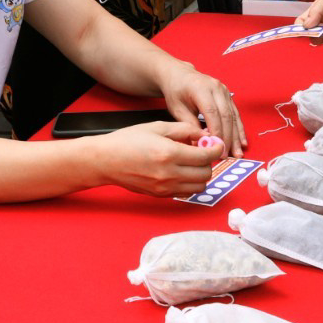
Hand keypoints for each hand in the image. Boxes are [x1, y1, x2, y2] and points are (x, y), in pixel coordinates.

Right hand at [91, 121, 223, 196]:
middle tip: (203, 152)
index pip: (205, 157)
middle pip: (206, 174)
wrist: (106, 161)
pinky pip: (186, 193)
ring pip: (199, 187)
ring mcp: (165, 187)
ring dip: (201, 175)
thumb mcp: (157, 127)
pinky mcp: (160, 195)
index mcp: (169, 154)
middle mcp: (169, 174)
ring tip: (193, 163)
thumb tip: (204, 135)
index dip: (215, 149)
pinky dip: (190, 184)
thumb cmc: (127, 141)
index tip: (216, 145)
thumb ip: (184, 130)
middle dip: (209, 162)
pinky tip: (182, 171)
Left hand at [158, 62, 244, 156]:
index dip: (216, 132)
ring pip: (233, 116)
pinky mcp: (228, 96)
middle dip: (227, 138)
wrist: (180, 75)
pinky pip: (235, 114)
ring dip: (236, 137)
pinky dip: (239, 129)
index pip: (212, 113)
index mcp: (201, 88)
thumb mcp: (177, 109)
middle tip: (226, 156)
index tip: (216, 149)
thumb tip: (202, 144)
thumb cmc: (176, 92)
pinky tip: (242, 142)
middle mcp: (216, 88)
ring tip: (237, 154)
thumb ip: (190, 125)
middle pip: (226, 116)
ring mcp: (224, 91)